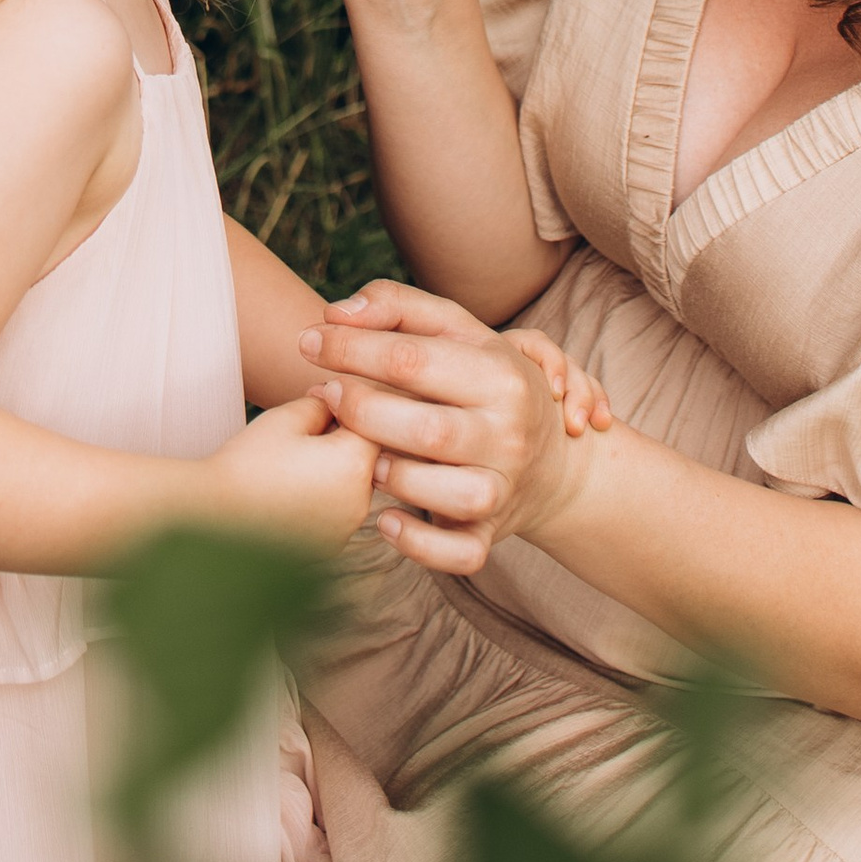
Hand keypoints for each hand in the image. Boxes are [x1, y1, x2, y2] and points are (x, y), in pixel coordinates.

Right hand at [205, 394, 379, 551]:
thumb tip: (338, 401)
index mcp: (355, 465)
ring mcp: (344, 531)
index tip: (319, 398)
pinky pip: (335, 513)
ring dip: (333, 469)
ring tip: (292, 460)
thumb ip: (323, 403)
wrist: (212, 518)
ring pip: (351, 486)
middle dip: (342, 437)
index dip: (348, 405)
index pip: (374, 423)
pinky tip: (288, 489)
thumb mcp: (286, 418)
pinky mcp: (326, 549)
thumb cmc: (248, 463)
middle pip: (366, 457)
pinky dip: (321, 498)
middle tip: (302, 427)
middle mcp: (360, 503)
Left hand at [297, 280, 592, 575]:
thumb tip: (336, 313)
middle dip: (362, 410)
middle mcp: (508, 434)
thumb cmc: (485, 382)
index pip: (414, 359)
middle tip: (327, 395)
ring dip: (394, 477)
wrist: (551, 459)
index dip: (350, 349)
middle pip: (427, 428)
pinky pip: (460, 553)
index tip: (309, 341)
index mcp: (501, 375)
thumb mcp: (458, 331)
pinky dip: (418, 542)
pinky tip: (386, 519)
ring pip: (448, 493)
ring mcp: (503, 488)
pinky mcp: (490, 534)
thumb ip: (397, 308)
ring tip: (367, 459)